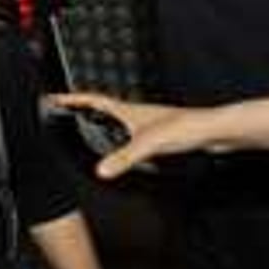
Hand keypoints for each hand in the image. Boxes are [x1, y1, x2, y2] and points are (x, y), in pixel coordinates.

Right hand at [48, 92, 222, 178]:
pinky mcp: (158, 134)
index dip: (73, 98)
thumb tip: (101, 170)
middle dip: (83, 109)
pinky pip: (131, 135)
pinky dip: (120, 140)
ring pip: (117, 122)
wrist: (212, 130)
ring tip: (89, 131)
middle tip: (67, 113)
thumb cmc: (185, 127)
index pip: (93, 100)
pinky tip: (125, 151)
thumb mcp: (147, 144)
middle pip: (102, 108)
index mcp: (128, 110)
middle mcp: (136, 114)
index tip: (56, 98)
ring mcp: (147, 123)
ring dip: (102, 124)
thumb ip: (123, 157)